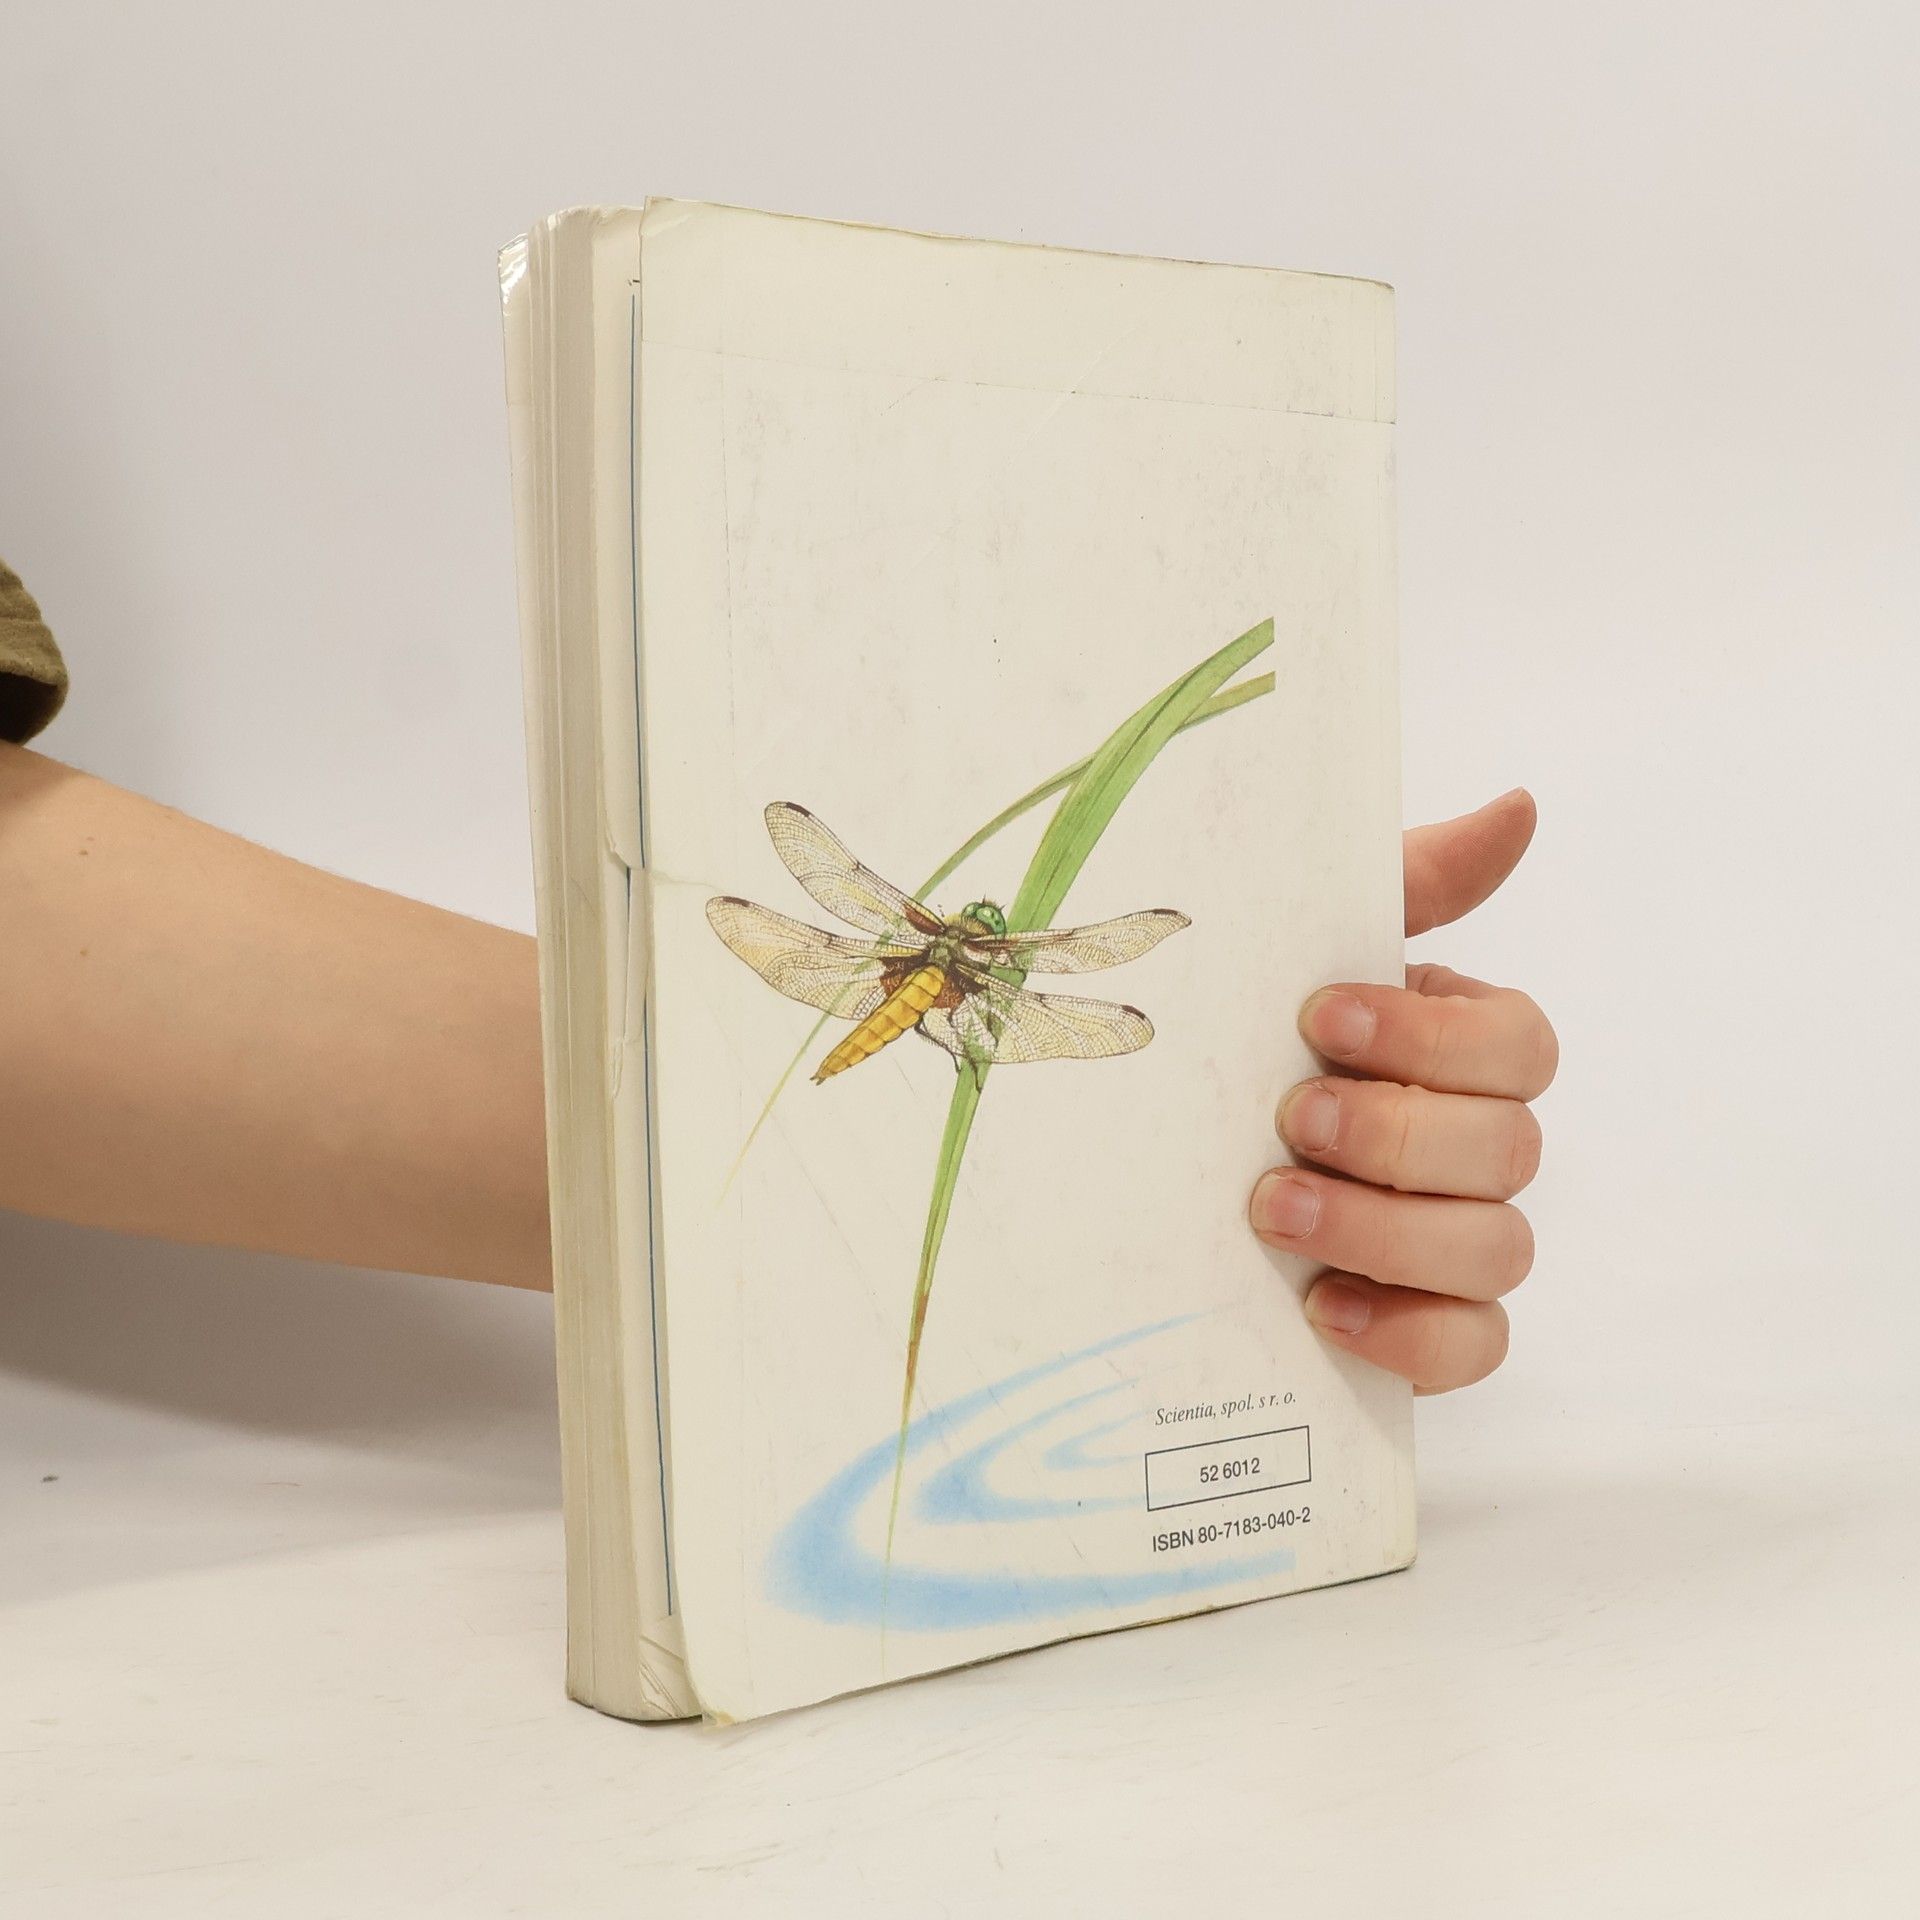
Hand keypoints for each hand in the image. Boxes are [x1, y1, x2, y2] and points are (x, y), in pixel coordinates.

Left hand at [1249, 789, 1555, 1392]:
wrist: (1144, 1173)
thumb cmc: (1244, 1042)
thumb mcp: (1302, 951)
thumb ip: (1413, 884)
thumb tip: (1520, 805)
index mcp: (1457, 1051)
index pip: (1519, 1045)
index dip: (1434, 1037)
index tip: (1321, 1019)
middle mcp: (1474, 1147)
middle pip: (1511, 1150)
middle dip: (1396, 1135)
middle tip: (1290, 1121)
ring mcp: (1459, 1245)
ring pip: (1497, 1250)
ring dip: (1384, 1229)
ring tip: (1272, 1210)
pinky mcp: (1429, 1331)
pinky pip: (1475, 1346)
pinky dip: (1411, 1332)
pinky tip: (1325, 1309)